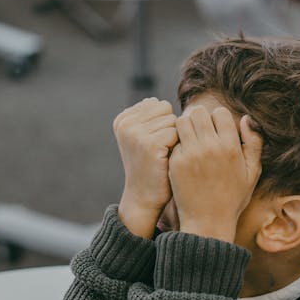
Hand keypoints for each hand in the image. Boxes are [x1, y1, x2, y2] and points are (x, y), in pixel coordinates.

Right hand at [113, 98, 178, 237]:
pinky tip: (167, 159)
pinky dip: (177, 145)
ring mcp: (136, 134)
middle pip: (165, 109)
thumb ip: (149, 116)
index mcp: (122, 119)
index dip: (162, 123)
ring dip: (174, 137)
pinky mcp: (150, 145)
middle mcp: (125, 124)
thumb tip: (161, 103)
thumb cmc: (150, 164)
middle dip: (169, 128)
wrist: (144, 196)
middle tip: (159, 149)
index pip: (157, 103)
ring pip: (172, 120)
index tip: (152, 143)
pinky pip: (177, 132)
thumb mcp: (142, 136)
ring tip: (162, 154)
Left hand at [169, 106, 261, 243]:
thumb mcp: (252, 172)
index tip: (217, 130)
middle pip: (199, 112)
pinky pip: (174, 141)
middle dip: (200, 118)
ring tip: (191, 138)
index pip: (220, 113)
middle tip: (201, 130)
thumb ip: (254, 143)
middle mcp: (210, 147)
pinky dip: (178, 143)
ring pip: (182, 121)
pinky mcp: (175, 163)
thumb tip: (246, 118)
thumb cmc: (233, 197)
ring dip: (186, 127)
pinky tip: (184, 154)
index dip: (218, 119)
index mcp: (230, 147)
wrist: (208, 222)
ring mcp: (190, 154)